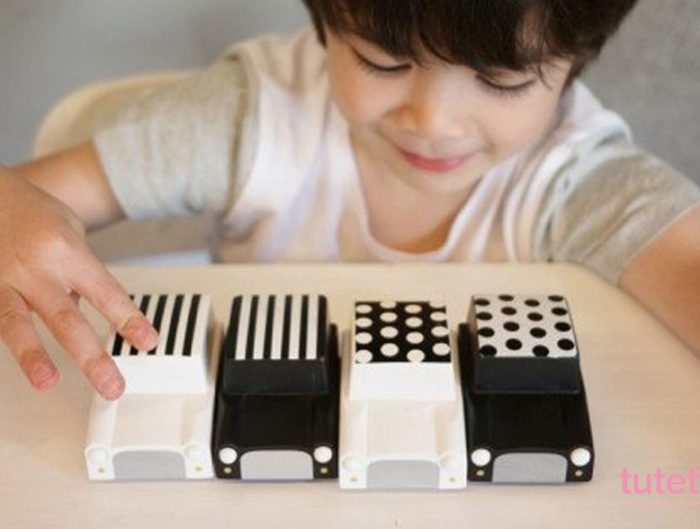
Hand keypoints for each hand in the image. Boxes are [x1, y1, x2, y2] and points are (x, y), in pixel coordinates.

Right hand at [0, 164, 158, 399]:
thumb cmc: (34, 213)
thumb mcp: (71, 232)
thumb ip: (82, 273)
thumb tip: (87, 309)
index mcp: (66, 252)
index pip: (106, 293)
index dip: (129, 321)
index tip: (147, 342)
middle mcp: (35, 269)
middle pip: (66, 319)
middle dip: (92, 357)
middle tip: (112, 385)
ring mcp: (2, 280)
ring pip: (17, 324)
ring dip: (33, 357)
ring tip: (47, 382)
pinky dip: (8, 341)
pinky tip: (22, 362)